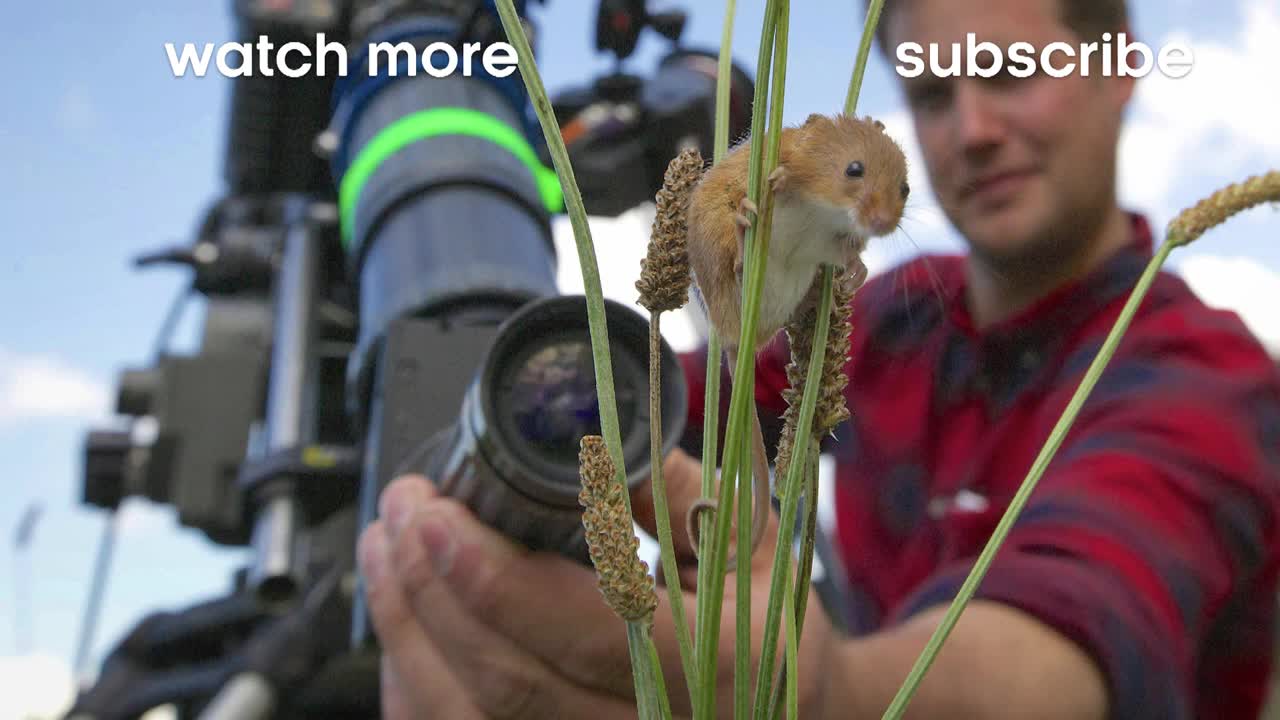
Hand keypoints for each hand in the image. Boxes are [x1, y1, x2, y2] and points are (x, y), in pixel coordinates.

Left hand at [357, 446, 843, 718]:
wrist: (796, 710)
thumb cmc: (764, 620)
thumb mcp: (749, 537)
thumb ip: (674, 487)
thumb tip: (586, 434)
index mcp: (710, 666)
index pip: (581, 629)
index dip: (491, 576)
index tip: (434, 511)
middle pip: (508, 679)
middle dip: (430, 591)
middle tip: (398, 511)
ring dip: (408, 634)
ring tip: (382, 554)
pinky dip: (418, 687)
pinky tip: (402, 629)